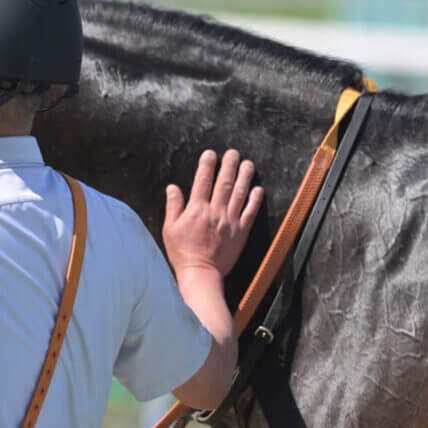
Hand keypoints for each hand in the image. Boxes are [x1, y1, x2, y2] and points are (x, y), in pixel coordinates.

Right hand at [162, 149, 262, 279]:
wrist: (201, 274)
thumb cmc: (182, 254)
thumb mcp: (170, 229)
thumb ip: (173, 206)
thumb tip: (173, 187)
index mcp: (197, 210)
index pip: (203, 180)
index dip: (207, 164)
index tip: (211, 154)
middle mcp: (215, 212)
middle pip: (224, 182)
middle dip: (229, 165)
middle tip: (233, 152)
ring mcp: (230, 221)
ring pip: (239, 193)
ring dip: (244, 176)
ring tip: (248, 164)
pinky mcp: (241, 232)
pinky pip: (250, 212)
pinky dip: (255, 199)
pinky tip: (258, 189)